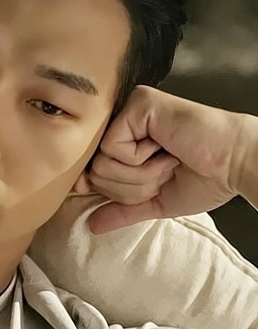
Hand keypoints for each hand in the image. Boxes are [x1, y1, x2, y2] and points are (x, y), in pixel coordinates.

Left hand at [80, 86, 252, 233]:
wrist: (236, 165)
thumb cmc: (205, 178)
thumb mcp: (157, 200)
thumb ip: (123, 209)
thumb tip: (92, 224)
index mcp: (127, 139)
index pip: (95, 173)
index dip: (114, 191)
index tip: (151, 186)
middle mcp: (123, 120)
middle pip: (96, 171)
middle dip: (133, 186)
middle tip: (166, 170)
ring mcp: (128, 109)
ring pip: (101, 162)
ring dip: (140, 174)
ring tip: (167, 159)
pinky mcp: (136, 104)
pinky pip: (112, 147)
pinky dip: (141, 160)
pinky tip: (165, 147)